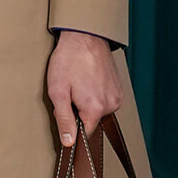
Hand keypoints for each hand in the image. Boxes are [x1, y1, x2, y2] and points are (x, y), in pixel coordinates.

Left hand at [46, 31, 122, 146]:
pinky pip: (104, 100)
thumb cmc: (68, 60)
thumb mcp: (58, 91)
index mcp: (95, 108)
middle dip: (78, 111)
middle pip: (91, 121)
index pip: (84, 133)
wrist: (85, 36)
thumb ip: (64, 119)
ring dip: (87, 102)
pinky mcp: (119, 88)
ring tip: (79, 83)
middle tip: (70, 91)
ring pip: (98, 111)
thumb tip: (69, 142)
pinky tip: (87, 80)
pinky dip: (95, 94)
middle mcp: (111, 104)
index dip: (71, 126)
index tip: (65, 112)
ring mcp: (117, 96)